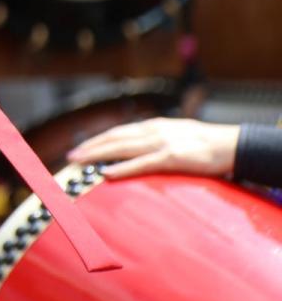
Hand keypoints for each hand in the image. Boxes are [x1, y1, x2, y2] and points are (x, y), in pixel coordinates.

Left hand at [67, 117, 238, 179]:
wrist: (230, 144)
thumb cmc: (203, 143)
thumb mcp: (174, 135)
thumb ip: (154, 140)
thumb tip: (136, 150)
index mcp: (152, 126)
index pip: (117, 133)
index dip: (97, 140)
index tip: (80, 148)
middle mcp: (152, 131)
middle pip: (114, 138)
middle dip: (90, 147)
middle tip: (70, 156)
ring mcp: (161, 143)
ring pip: (122, 148)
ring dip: (98, 155)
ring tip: (80, 162)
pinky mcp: (171, 157)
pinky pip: (142, 163)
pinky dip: (122, 168)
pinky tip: (108, 173)